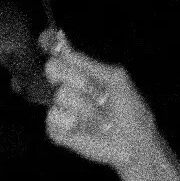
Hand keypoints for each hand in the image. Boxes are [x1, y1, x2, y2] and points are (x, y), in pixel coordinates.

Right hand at [39, 36, 160, 170]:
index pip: (55, 52)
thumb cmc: (129, 108)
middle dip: (78, 79)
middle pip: (52, 68)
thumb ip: (88, 63)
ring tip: (100, 117)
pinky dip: (72, 123)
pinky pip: (53, 118)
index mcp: (79, 71)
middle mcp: (64, 86)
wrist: (133, 141)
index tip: (46, 39)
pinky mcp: (55, 129)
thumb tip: (63, 44)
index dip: (48, 43)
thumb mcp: (115, 78)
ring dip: (86, 107)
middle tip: (97, 94)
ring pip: (59, 95)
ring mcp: (58, 107)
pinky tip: (83, 129)